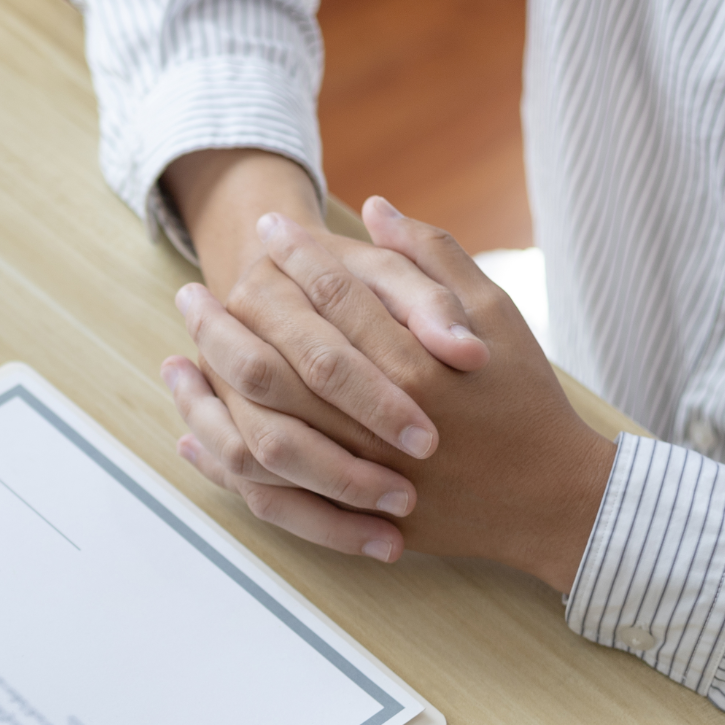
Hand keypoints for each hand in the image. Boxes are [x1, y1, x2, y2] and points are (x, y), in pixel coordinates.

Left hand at [165, 198, 615, 590]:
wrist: (549, 496)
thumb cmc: (522, 398)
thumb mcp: (496, 315)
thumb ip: (433, 262)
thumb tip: (376, 208)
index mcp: (415, 365)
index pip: (335, 299)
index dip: (296, 260)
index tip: (265, 231)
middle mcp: (378, 422)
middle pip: (276, 365)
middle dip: (226, 324)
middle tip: (190, 292)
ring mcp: (358, 476)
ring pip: (258, 433)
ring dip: (209, 393)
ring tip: (175, 356)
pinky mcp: (347, 516)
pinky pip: (264, 491)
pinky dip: (222, 461)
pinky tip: (191, 429)